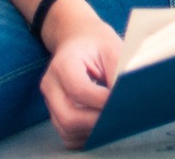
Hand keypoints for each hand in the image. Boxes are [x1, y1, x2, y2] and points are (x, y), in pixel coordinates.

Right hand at [38, 2, 121, 148]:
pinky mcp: (55, 112)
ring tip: (113, 120)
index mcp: (63, 63)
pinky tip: (101, 124)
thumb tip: (125, 99)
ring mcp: (50, 101)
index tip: (123, 101)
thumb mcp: (112, 48)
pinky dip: (85, 135)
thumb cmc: (98, 43)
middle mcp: (51, 84)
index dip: (103, 101)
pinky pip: (67, 134)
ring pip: (67, 130)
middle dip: (97, 122)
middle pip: (68, 117)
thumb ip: (118, 73)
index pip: (79, 90)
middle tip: (120, 117)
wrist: (79, 39)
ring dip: (92, 131)